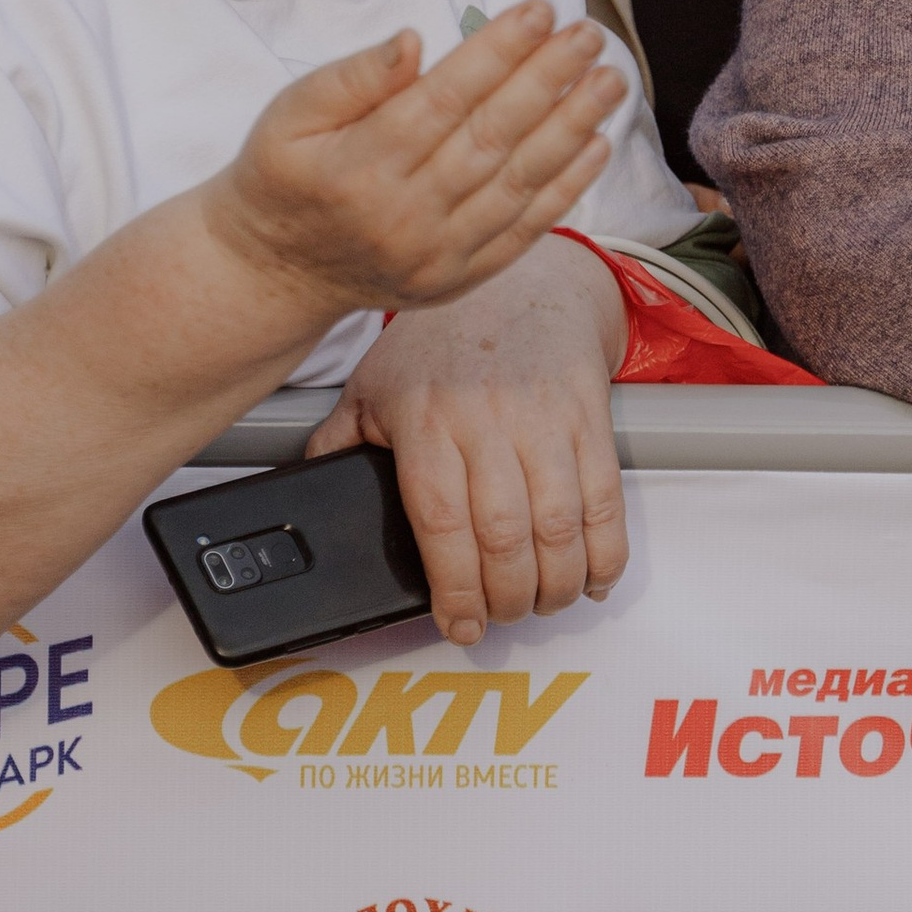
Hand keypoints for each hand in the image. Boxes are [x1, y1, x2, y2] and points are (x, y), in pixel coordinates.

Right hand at [205, 0, 619, 325]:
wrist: (274, 274)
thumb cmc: (281, 177)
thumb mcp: (288, 115)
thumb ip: (351, 78)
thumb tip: (412, 40)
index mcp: (357, 167)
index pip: (443, 100)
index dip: (497, 52)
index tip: (540, 10)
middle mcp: (402, 216)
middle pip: (490, 138)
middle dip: (548, 81)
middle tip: (589, 35)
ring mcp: (435, 255)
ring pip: (516, 184)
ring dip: (571, 129)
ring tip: (610, 81)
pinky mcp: (457, 279)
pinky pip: (521, 233)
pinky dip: (563, 190)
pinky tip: (595, 146)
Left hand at [307, 235, 629, 648]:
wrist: (523, 286)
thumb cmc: (442, 344)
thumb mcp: (373, 385)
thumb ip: (339, 444)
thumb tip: (305, 498)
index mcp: (426, 419)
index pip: (440, 523)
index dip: (454, 589)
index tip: (458, 624)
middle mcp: (487, 418)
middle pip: (504, 535)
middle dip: (505, 598)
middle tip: (498, 618)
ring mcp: (545, 418)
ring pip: (559, 526)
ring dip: (554, 585)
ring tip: (538, 603)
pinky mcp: (590, 418)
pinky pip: (606, 500)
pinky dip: (604, 553)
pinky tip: (589, 578)